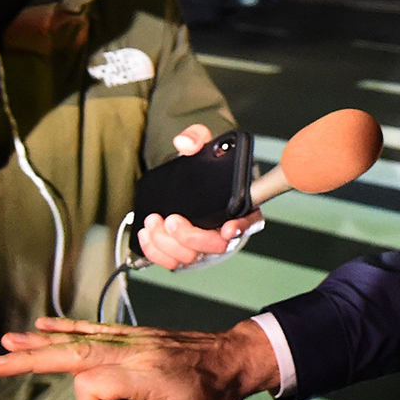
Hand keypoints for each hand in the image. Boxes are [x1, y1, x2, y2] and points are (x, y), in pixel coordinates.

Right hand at [0, 317, 280, 399]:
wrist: (235, 360)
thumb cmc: (210, 395)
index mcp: (144, 375)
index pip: (94, 386)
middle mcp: (132, 352)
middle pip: (73, 352)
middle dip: (31, 358)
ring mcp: (130, 340)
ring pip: (78, 337)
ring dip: (40, 341)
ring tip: (6, 343)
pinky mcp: (132, 335)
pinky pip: (93, 328)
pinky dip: (67, 326)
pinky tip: (44, 325)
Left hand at [136, 124, 265, 269]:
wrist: (190, 181)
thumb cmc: (205, 167)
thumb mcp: (204, 145)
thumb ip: (197, 137)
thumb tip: (185, 143)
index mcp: (242, 205)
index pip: (251, 221)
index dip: (241, 228)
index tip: (227, 228)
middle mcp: (227, 230)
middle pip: (217, 246)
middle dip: (191, 237)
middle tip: (171, 220)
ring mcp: (206, 245)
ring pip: (193, 257)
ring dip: (168, 244)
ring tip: (153, 222)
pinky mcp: (186, 251)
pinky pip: (174, 262)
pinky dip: (157, 253)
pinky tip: (147, 236)